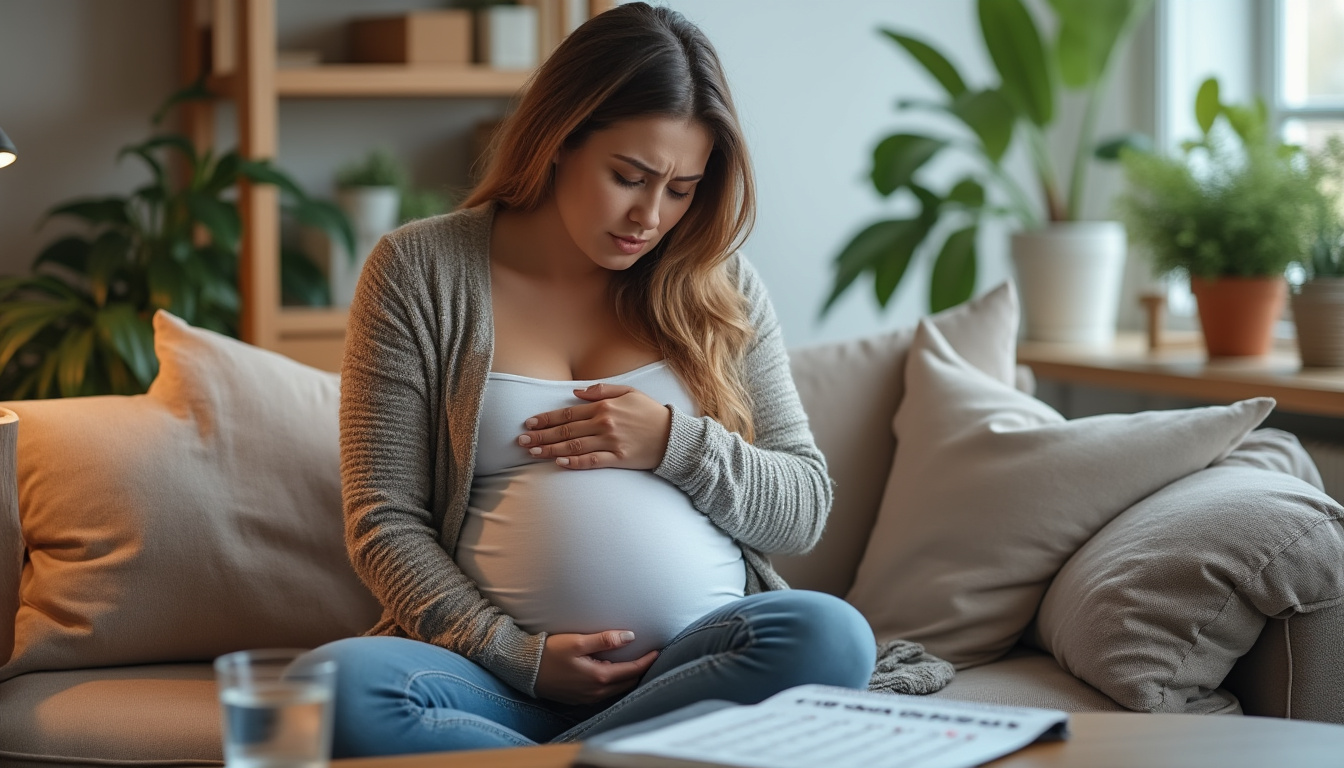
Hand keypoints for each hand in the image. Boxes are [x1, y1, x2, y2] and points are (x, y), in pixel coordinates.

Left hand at [518, 383, 671, 469]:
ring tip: (533, 453)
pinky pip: (592, 461)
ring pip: (574, 447)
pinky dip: (575, 462)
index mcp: (605, 407)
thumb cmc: (651, 413)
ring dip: (551, 450)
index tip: (529, 422)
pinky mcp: (618, 459)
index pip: (568, 413)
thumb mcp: (629, 392)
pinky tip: (559, 463)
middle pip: (566, 431)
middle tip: (521, 441)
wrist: (674, 436)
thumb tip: (576, 392)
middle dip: (541, 436)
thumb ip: (601, 390)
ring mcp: (611, 442)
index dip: (546, 419)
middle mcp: (604, 424)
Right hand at [535, 631, 659, 703]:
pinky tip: (614, 672)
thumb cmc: (550, 653)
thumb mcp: (577, 641)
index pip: (632, 671)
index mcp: (599, 677)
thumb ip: (605, 639)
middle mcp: (596, 691)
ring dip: (628, 678)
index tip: (657, 651)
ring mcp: (588, 697)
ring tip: (635, 663)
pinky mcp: (580, 698)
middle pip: (628, 683)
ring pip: (617, 689)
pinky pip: (605, 693)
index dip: (647, 661)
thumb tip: (630, 636)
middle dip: (641, 670)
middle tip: (650, 656)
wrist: (526, 670)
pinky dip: (615, 683)